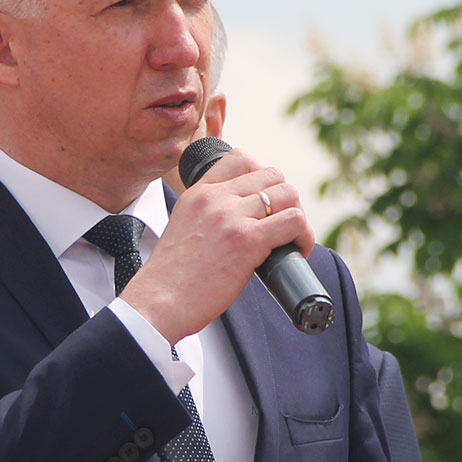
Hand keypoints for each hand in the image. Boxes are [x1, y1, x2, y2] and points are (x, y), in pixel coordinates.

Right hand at [121, 147, 314, 342]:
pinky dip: (304, 237)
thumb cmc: (172, 279)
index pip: (241, 158)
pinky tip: (295, 252)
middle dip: (285, 200)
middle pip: (272, 175)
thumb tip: (241, 222)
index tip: (265, 205)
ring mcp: (231, 216)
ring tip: (290, 241)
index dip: (263, 179)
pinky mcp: (247, 240)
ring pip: (288, 194)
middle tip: (281, 227)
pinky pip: (294, 222)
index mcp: (199, 192)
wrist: (158, 303)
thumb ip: (208, 216)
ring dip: (296, 217)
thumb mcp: (184, 228)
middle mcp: (215, 198)